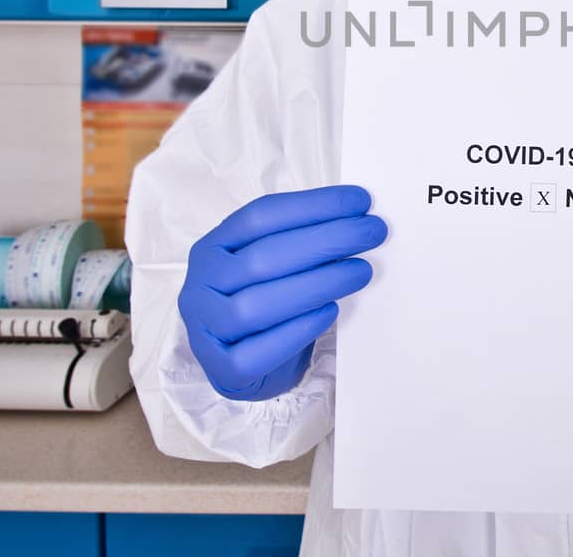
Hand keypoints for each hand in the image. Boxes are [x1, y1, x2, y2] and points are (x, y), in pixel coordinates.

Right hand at [178, 185, 386, 400]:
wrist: (249, 367)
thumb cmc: (267, 306)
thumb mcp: (274, 266)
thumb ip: (300, 242)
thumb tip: (355, 219)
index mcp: (212, 248)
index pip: (259, 217)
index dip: (312, 206)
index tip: (359, 201)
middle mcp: (200, 285)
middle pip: (262, 258)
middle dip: (325, 240)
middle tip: (372, 232)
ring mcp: (205, 329)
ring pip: (256, 306)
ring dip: (317, 284)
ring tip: (360, 271)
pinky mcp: (221, 370)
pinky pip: (258, 352)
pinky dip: (297, 330)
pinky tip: (329, 312)